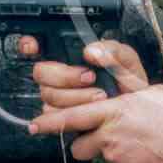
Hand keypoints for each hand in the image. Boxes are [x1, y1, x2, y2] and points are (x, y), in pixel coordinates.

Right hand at [17, 36, 150, 109]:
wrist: (135, 113)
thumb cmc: (128, 85)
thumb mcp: (126, 61)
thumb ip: (112, 50)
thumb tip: (90, 51)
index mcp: (70, 58)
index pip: (38, 48)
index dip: (28, 45)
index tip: (32, 46)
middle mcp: (58, 76)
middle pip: (41, 72)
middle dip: (65, 76)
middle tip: (89, 77)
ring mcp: (57, 97)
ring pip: (48, 95)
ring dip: (75, 96)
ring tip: (100, 95)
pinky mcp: (60, 117)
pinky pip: (53, 115)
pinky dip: (73, 112)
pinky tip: (90, 110)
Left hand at [27, 85, 162, 162]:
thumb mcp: (152, 93)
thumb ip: (129, 93)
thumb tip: (122, 91)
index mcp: (114, 111)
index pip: (71, 117)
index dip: (48, 123)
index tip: (33, 126)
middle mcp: (110, 136)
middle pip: (78, 144)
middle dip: (83, 143)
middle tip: (101, 139)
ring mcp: (118, 159)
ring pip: (101, 157)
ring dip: (110, 153)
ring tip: (137, 146)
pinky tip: (150, 157)